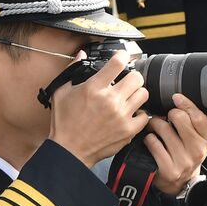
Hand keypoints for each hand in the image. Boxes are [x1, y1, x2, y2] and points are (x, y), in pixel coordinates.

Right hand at [48, 50, 149, 167]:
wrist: (69, 150)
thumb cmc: (64, 123)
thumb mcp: (61, 92)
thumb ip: (73, 70)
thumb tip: (81, 55)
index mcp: (94, 88)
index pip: (118, 63)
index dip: (123, 56)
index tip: (123, 57)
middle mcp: (110, 100)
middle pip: (137, 77)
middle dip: (132, 77)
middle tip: (126, 81)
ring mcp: (121, 115)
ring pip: (144, 94)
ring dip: (137, 93)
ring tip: (129, 97)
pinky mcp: (128, 130)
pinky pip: (146, 115)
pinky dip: (140, 114)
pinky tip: (131, 114)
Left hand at [145, 93, 206, 195]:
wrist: (180, 182)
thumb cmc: (187, 152)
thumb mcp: (198, 137)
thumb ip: (196, 119)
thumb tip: (182, 98)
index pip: (198, 115)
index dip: (185, 103)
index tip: (176, 98)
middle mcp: (198, 150)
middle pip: (179, 118)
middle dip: (168, 114)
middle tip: (164, 117)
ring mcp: (183, 160)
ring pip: (162, 128)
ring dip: (155, 124)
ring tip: (155, 127)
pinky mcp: (168, 168)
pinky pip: (152, 142)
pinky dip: (148, 138)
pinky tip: (151, 140)